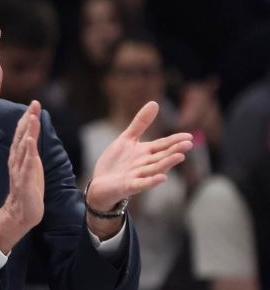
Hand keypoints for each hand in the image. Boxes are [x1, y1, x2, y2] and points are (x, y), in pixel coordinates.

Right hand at [0, 100, 43, 252]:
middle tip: (34, 104)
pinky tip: (30, 141)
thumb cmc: (28, 189)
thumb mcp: (31, 166)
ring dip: (28, 131)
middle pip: (22, 136)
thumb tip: (32, 135)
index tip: (34, 104)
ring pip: (23, 148)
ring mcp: (19, 171)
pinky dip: (28, 152)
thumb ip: (30, 151)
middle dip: (28, 119)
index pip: (23, 134)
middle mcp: (17, 161)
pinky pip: (25, 165)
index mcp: (20, 157)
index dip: (28, 118)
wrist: (21, 213)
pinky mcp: (24, 181)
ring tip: (32, 117)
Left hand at [87, 101, 192, 233]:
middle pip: (162, 156)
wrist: (100, 185)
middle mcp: (145, 164)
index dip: (175, 140)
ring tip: (180, 157)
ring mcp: (138, 176)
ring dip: (167, 163)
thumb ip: (140, 123)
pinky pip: (142, 184)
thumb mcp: (127, 139)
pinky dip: (151, 181)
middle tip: (188, 144)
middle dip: (174, 150)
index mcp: (145, 152)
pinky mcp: (129, 186)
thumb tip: (155, 102)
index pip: (163, 145)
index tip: (189, 136)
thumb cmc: (116, 163)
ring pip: (155, 169)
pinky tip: (162, 178)